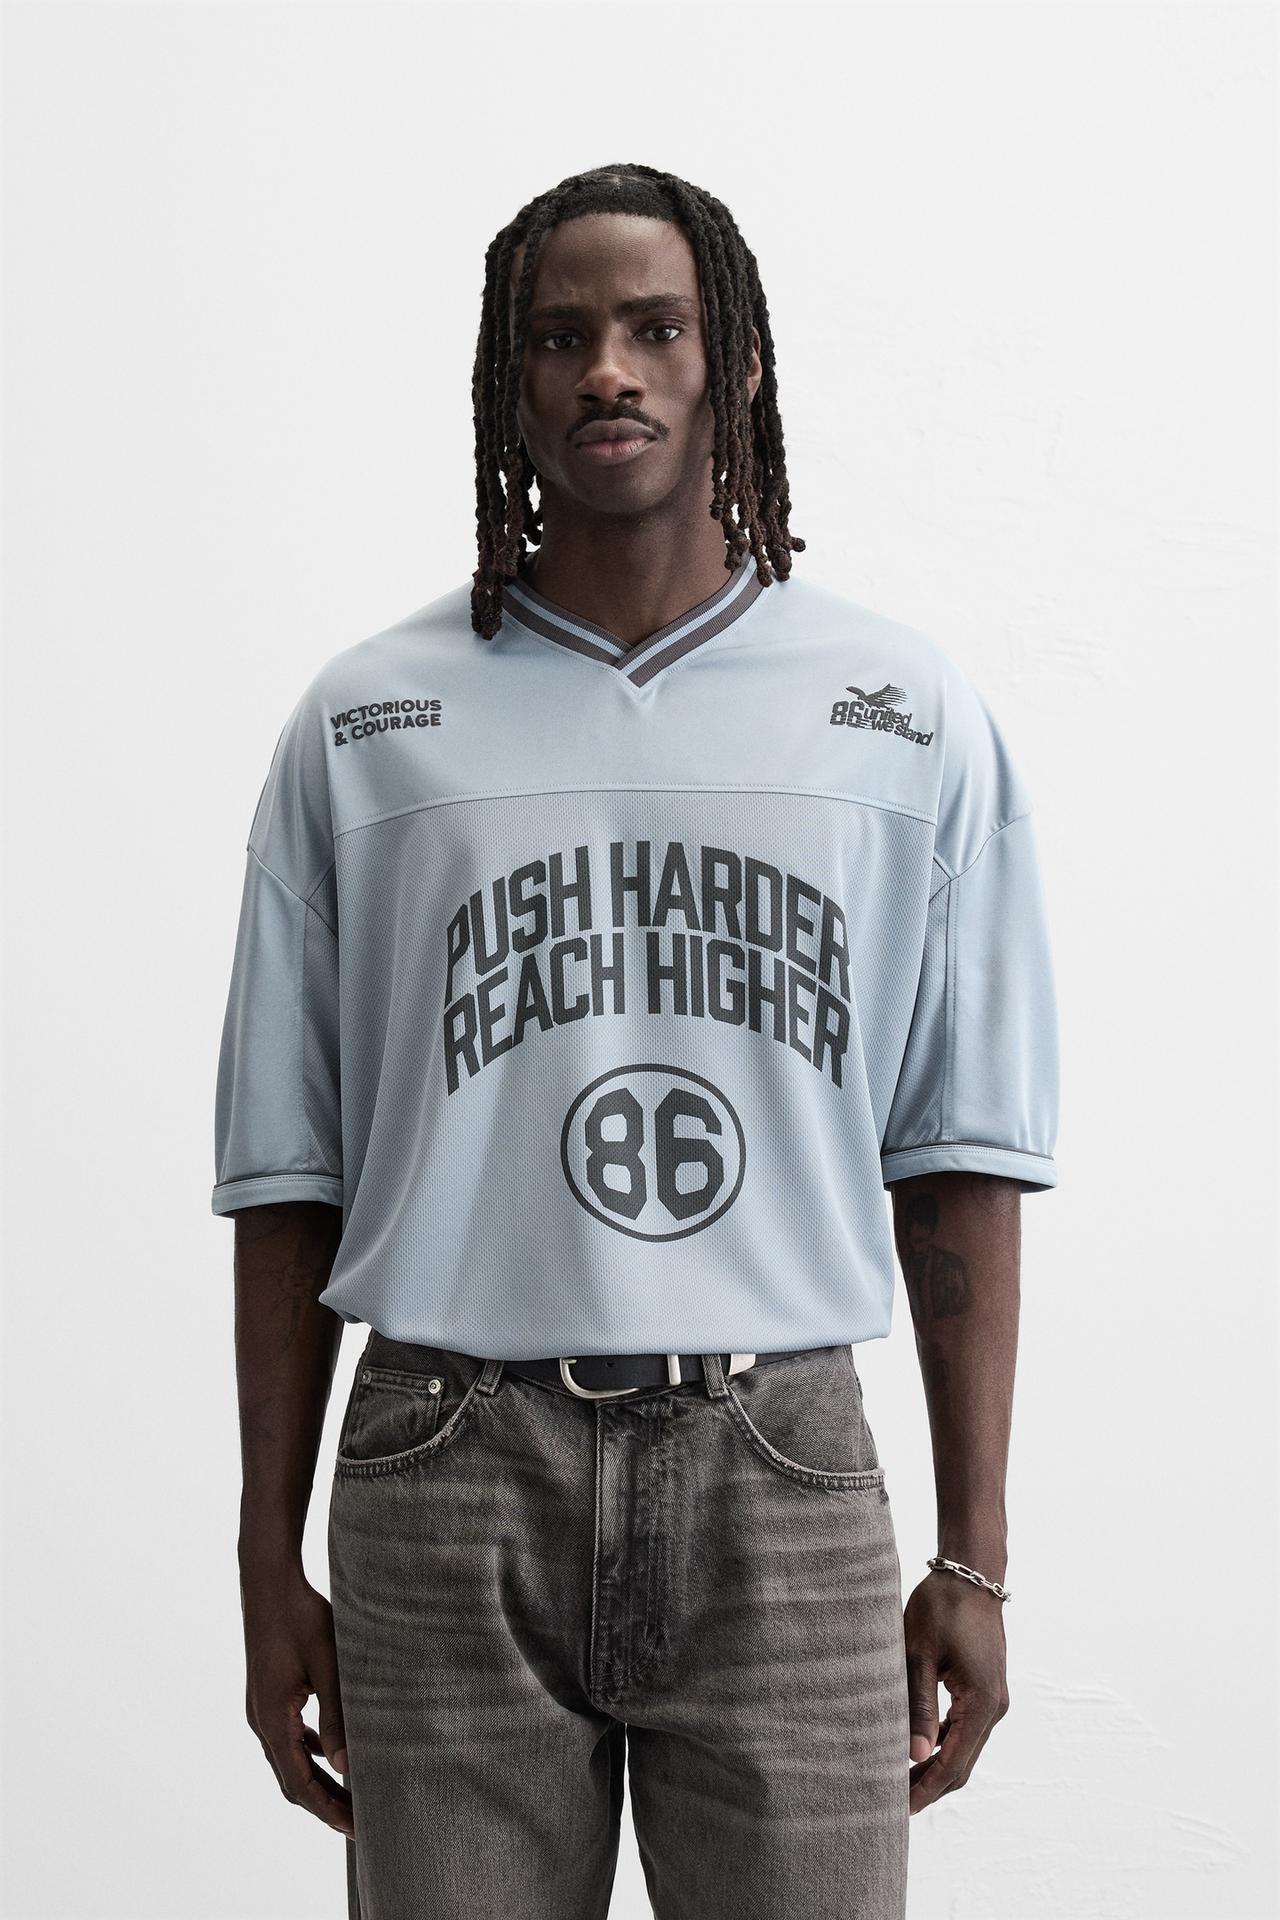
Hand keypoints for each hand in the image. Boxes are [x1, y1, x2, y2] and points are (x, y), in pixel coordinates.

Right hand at [241, 1566, 353, 1839]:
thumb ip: (337, 1715)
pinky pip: (290, 1738)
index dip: (327, 1811)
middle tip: (360, 1824)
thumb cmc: (300, 1617)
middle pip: (292, 1779)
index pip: (299, 1783)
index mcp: (273, 1719)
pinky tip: (334, 1753)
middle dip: (325, 1804)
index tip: (355, 1830)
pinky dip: (311, 1754)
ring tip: (351, 1796)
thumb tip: (347, 1767)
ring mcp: (262, 1709)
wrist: (268, 1582)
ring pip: (290, 1760)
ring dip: (318, 1780)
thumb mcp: (327, 1664)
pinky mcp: (269, 1696)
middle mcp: (261, 1720)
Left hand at [902, 1569, 1009, 1813]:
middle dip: (930, 1785)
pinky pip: (964, 1728)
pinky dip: (943, 1744)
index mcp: (982, 1703)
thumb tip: (914, 1755)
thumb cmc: (942, 1607)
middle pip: (963, 1763)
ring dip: (935, 1766)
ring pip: (964, 1748)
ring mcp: (992, 1699)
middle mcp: (994, 1707)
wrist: (970, 1573)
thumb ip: (919, 1705)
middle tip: (893, 1803)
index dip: (928, 1789)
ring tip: (899, 1780)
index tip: (901, 1809)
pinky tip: (916, 1748)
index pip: (954, 1763)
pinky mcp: (984, 1689)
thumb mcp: (920, 1654)